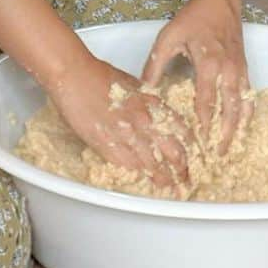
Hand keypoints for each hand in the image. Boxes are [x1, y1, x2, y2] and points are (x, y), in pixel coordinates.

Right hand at [51, 55, 190, 190]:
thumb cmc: (99, 75)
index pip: (182, 130)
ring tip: (171, 192)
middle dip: (182, 170)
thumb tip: (153, 114)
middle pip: (173, 152)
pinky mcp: (108, 146)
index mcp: (153, 104)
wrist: (74, 75)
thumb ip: (146, 102)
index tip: (192, 158)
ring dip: (164, 181)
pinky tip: (145, 187)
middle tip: (186, 183)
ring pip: (154, 165)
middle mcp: (146, 121)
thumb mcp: (133, 85)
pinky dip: (139, 179)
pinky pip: (129, 168)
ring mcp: (127, 135)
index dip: (190, 148)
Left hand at [143, 0, 250, 152]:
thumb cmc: (192, 17)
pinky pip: (249, 96)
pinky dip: (246, 115)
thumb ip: (155, 65)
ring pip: (242, 106)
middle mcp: (228, 70)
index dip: (202, 127)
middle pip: (228, 110)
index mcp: (209, 64)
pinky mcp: (245, 68)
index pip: (206, 103)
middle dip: (222, 136)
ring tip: (228, 150)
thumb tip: (143, 91)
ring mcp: (240, 70)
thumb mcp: (167, 38)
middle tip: (215, 158)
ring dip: (236, 130)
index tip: (197, 147)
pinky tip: (241, 130)